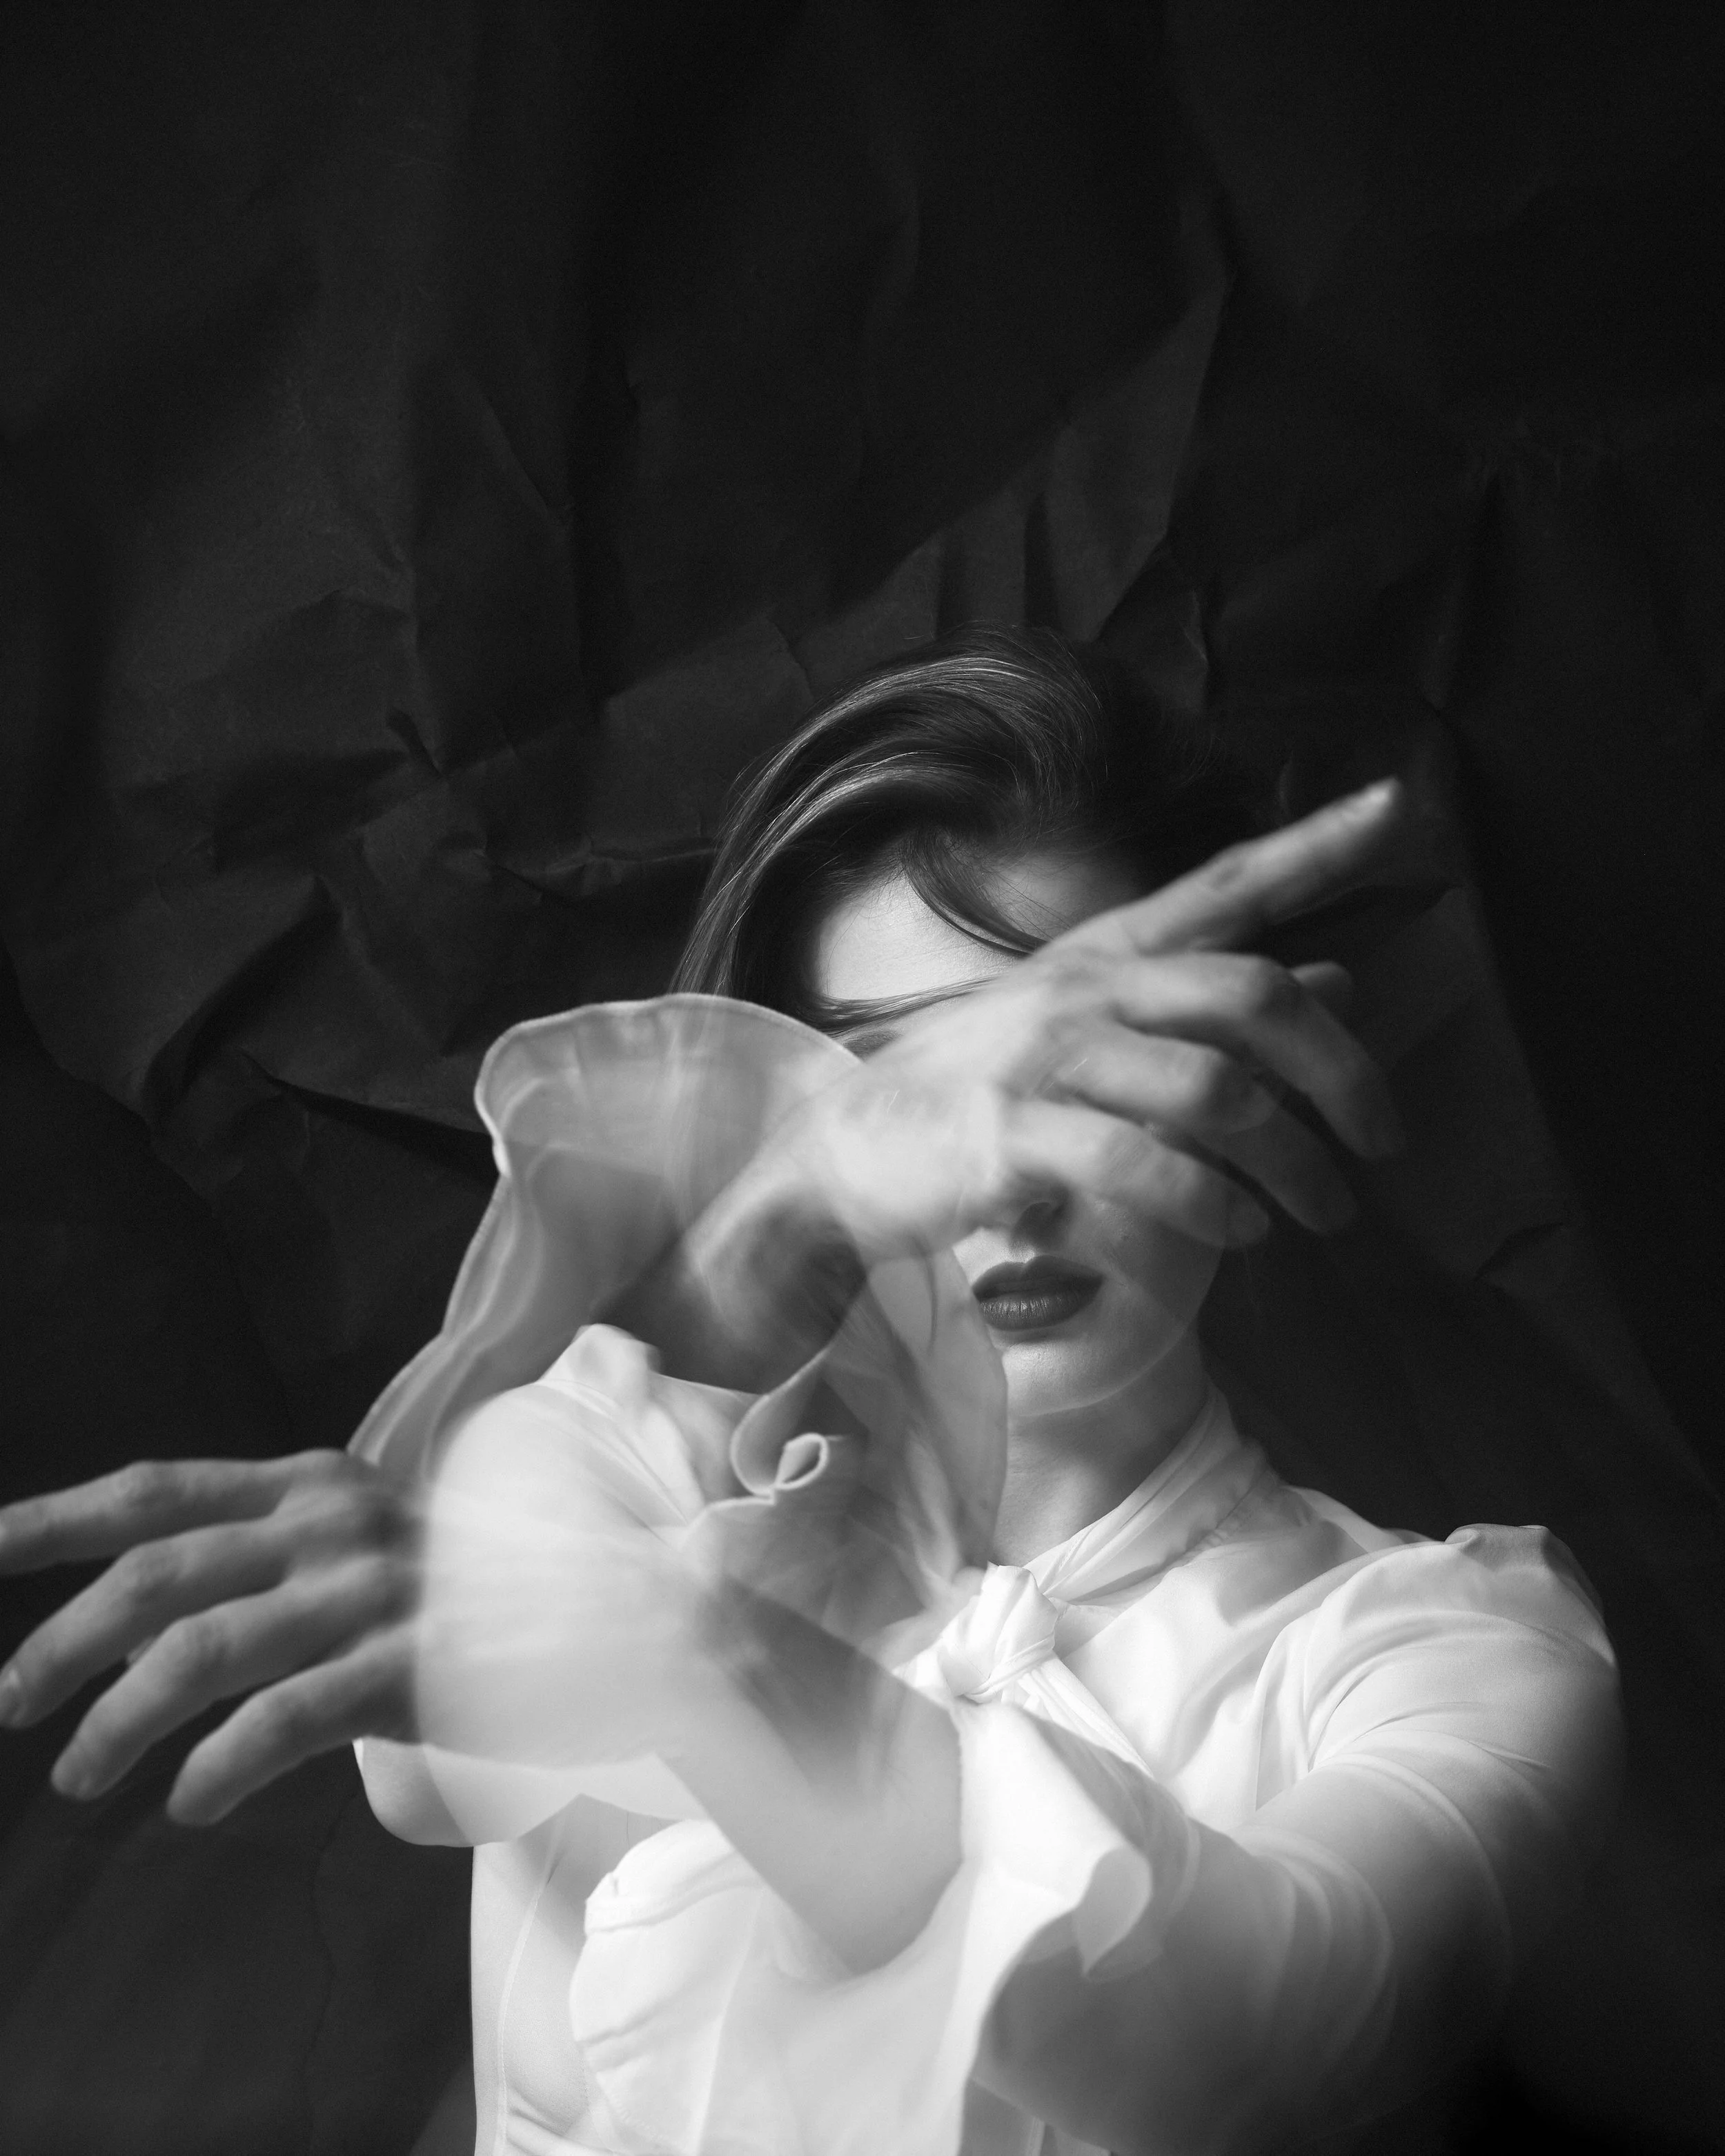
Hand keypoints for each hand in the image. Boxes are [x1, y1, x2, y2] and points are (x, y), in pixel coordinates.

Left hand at [0, 1452, 420, 1823]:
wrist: (585, 1600)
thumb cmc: (447, 1579)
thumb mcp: (347, 1542)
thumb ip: (245, 1572)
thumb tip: (118, 1651)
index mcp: (302, 1486)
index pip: (156, 1494)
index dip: (55, 1520)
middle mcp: (325, 1528)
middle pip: (157, 1576)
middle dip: (63, 1641)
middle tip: (11, 1701)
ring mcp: (366, 1594)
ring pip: (200, 1652)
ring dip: (118, 1721)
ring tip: (77, 1775)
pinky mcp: (406, 1668)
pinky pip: (281, 1721)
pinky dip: (218, 1768)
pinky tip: (191, 1805)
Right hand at [711, 780, 1408, 1270]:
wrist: (838, 1157)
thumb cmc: (982, 1093)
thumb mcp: (1096, 1032)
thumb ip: (1212, 1011)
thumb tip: (1340, 981)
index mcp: (1105, 953)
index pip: (1225, 884)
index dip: (1314, 845)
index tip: (1399, 804)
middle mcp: (1082, 987)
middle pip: (1251, 996)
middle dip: (1343, 1073)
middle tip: (1388, 1144)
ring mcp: (1042, 1057)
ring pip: (1215, 1092)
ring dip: (1293, 1163)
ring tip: (1321, 1213)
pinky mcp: (1010, 1135)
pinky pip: (1143, 1166)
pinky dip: (1212, 1205)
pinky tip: (1241, 1233)